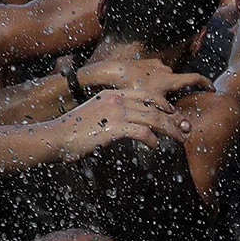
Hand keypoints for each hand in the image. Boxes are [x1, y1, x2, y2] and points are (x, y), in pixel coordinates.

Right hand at [53, 89, 190, 160]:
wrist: (54, 136)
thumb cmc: (71, 131)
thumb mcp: (92, 115)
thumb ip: (108, 115)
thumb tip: (122, 125)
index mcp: (112, 95)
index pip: (145, 94)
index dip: (162, 103)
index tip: (172, 113)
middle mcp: (116, 100)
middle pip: (154, 106)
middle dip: (173, 118)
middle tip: (185, 128)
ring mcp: (115, 112)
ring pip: (153, 118)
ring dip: (170, 129)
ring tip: (180, 138)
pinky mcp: (114, 127)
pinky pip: (142, 131)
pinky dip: (152, 139)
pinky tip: (154, 146)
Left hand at [78, 57, 211, 99]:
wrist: (112, 71)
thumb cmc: (130, 88)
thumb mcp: (148, 104)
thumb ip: (163, 112)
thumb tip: (175, 118)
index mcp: (169, 79)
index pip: (194, 79)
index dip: (205, 84)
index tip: (212, 88)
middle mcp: (165, 70)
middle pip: (177, 83)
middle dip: (176, 93)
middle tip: (171, 104)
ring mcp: (155, 64)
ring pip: (164, 79)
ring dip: (162, 88)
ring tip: (152, 98)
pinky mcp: (145, 62)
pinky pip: (153, 74)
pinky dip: (152, 81)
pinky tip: (142, 89)